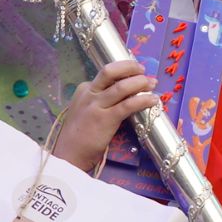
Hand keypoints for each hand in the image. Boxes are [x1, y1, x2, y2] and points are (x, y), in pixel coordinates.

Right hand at [49, 58, 159, 173]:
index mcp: (84, 90)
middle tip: (143, 70)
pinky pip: (128, 105)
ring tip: (152, 83)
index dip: (123, 70)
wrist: (69, 154)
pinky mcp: (106, 119)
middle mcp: (89, 94)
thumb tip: (124, 94)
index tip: (135, 71)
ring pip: (121, 87)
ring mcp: (96, 106)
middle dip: (129, 67)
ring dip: (140, 82)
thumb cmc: (79, 135)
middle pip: (110, 71)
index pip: (106, 74)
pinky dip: (142, 100)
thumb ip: (99, 101)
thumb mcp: (85, 110)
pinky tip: (152, 100)